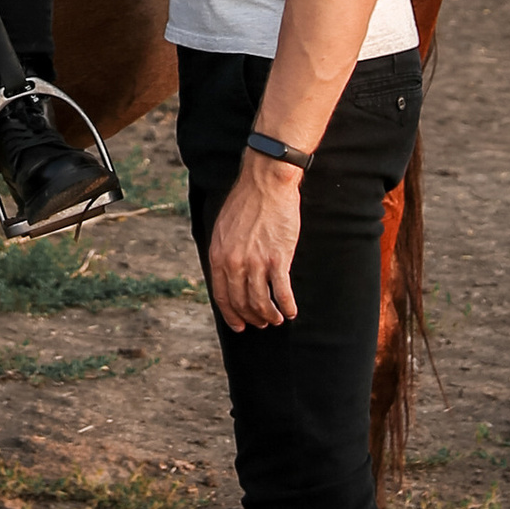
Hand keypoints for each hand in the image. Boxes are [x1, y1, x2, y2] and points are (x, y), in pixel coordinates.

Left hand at [206, 157, 302, 329]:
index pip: (222, 296)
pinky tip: (291, 311)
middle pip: (241, 302)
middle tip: (261, 323)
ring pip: (261, 302)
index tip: (240, 325)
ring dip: (270, 316)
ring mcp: (256, 262)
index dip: (231, 314)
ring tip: (277, 319)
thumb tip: (227, 274)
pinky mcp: (278, 259)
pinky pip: (282, 293)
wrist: (266, 183)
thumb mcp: (223, 228)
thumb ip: (224, 253)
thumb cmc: (246, 202)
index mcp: (218, 255)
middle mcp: (234, 263)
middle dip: (252, 318)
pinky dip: (287, 306)